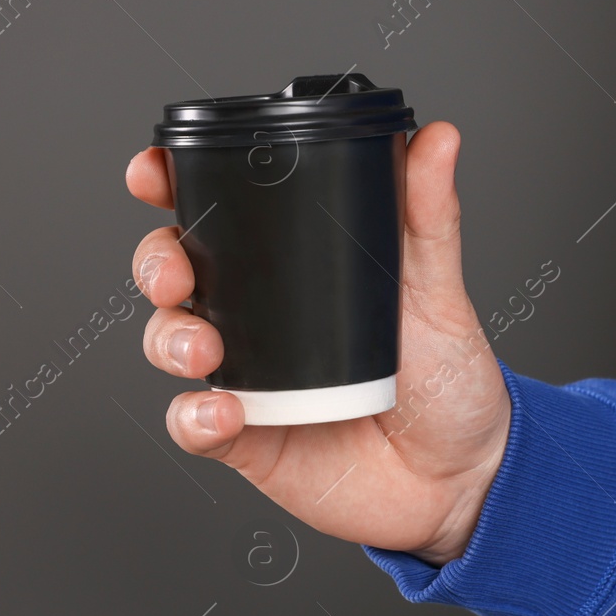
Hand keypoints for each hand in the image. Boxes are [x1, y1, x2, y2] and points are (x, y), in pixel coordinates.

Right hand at [126, 122, 510, 564]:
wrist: (462, 477)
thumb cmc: (448, 380)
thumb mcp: (439, 290)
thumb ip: (429, 215)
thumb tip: (437, 138)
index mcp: (293, 267)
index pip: (219, 214)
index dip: (173, 186)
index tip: (153, 173)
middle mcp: (259, 317)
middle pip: (174, 269)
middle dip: (155, 261)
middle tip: (176, 272)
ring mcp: (248, 377)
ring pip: (169, 341)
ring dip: (169, 337)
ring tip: (206, 352)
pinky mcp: (246, 439)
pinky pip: (193, 425)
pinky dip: (194, 417)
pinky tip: (222, 412)